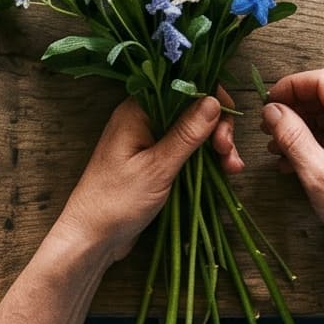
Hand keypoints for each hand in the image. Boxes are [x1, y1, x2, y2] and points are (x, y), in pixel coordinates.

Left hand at [54, 96, 238, 262]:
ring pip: (193, 131)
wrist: (92, 238)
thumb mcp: (157, 168)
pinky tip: (222, 173)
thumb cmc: (116, 201)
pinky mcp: (155, 162)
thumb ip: (186, 133)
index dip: (210, 100)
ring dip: (215, 146)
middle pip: (192, 108)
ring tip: (231, 169)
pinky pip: (186, 151)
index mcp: (138, 110)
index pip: (182, 86)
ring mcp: (150, 141)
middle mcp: (144, 119)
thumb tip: (212, 100)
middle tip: (227, 153)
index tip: (223, 128)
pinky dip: (205, 160)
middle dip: (217, 127)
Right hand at [261, 68, 323, 269]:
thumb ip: (292, 135)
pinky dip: (320, 132)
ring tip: (278, 140)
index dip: (292, 85)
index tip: (269, 101)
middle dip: (299, 99)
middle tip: (273, 117)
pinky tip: (296, 153)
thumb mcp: (316, 175)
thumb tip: (272, 110)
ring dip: (307, 117)